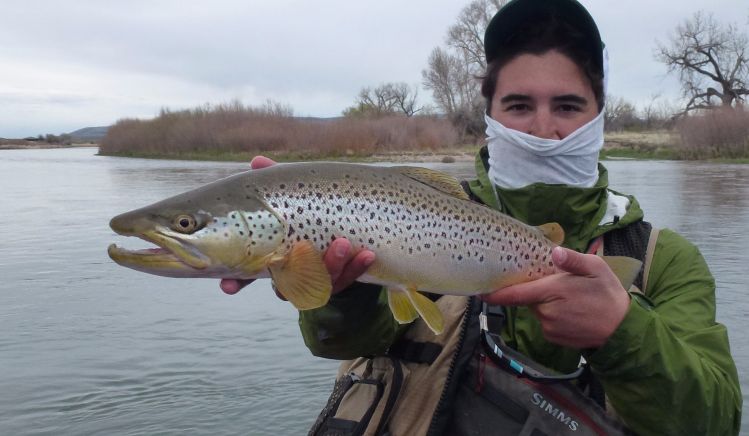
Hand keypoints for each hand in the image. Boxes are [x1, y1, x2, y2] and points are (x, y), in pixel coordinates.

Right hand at [220, 156, 375, 297]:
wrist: (352, 232)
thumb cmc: (311, 208)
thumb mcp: (295, 193)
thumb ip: (277, 180)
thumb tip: (257, 161)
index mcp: (273, 256)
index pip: (248, 273)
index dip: (236, 281)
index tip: (227, 287)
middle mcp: (292, 273)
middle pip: (287, 283)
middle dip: (296, 272)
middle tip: (305, 248)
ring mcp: (317, 279)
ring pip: (320, 283)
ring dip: (333, 265)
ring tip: (343, 243)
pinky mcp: (341, 281)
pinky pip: (348, 281)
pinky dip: (357, 268)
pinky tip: (368, 254)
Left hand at [481, 247, 629, 348]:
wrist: (622, 330)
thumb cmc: (608, 294)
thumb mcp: (596, 268)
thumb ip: (573, 260)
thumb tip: (555, 252)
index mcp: (553, 292)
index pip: (515, 294)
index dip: (496, 293)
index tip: (480, 290)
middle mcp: (546, 312)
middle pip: (528, 298)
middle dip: (535, 290)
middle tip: (556, 283)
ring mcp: (549, 328)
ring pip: (537, 310)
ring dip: (545, 303)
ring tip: (570, 299)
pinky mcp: (553, 338)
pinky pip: (545, 322)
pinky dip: (552, 316)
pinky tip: (570, 312)